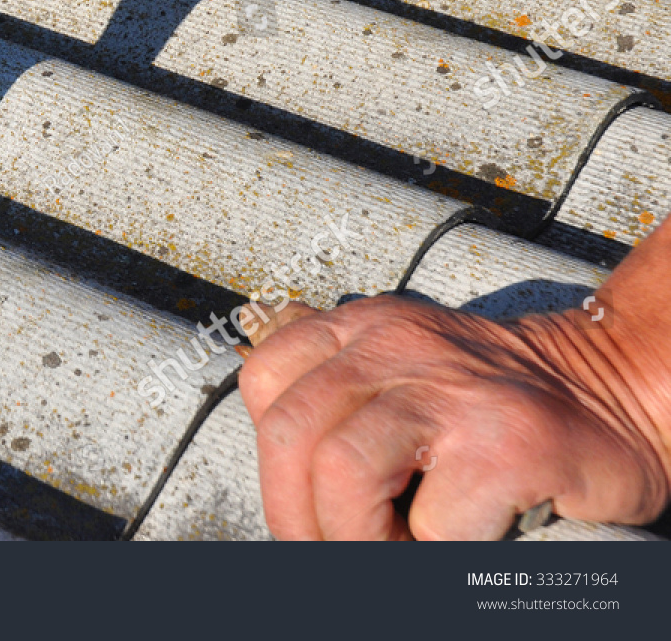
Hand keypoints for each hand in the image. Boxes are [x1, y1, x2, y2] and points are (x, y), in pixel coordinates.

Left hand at [238, 294, 670, 539]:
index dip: (269, 458)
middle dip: (295, 515)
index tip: (300, 504)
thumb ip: (344, 397)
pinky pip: (432, 523)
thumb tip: (285, 482)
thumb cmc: (499, 405)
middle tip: (329, 552)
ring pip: (342, 472)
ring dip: (354, 540)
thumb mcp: (405, 370)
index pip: (266, 380)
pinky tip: (461, 543)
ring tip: (392, 552)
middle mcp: (397, 346)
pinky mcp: (505, 446)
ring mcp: (452, 392)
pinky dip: (433, 555)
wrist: (618, 389)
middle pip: (291, 433)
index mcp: (363, 328)